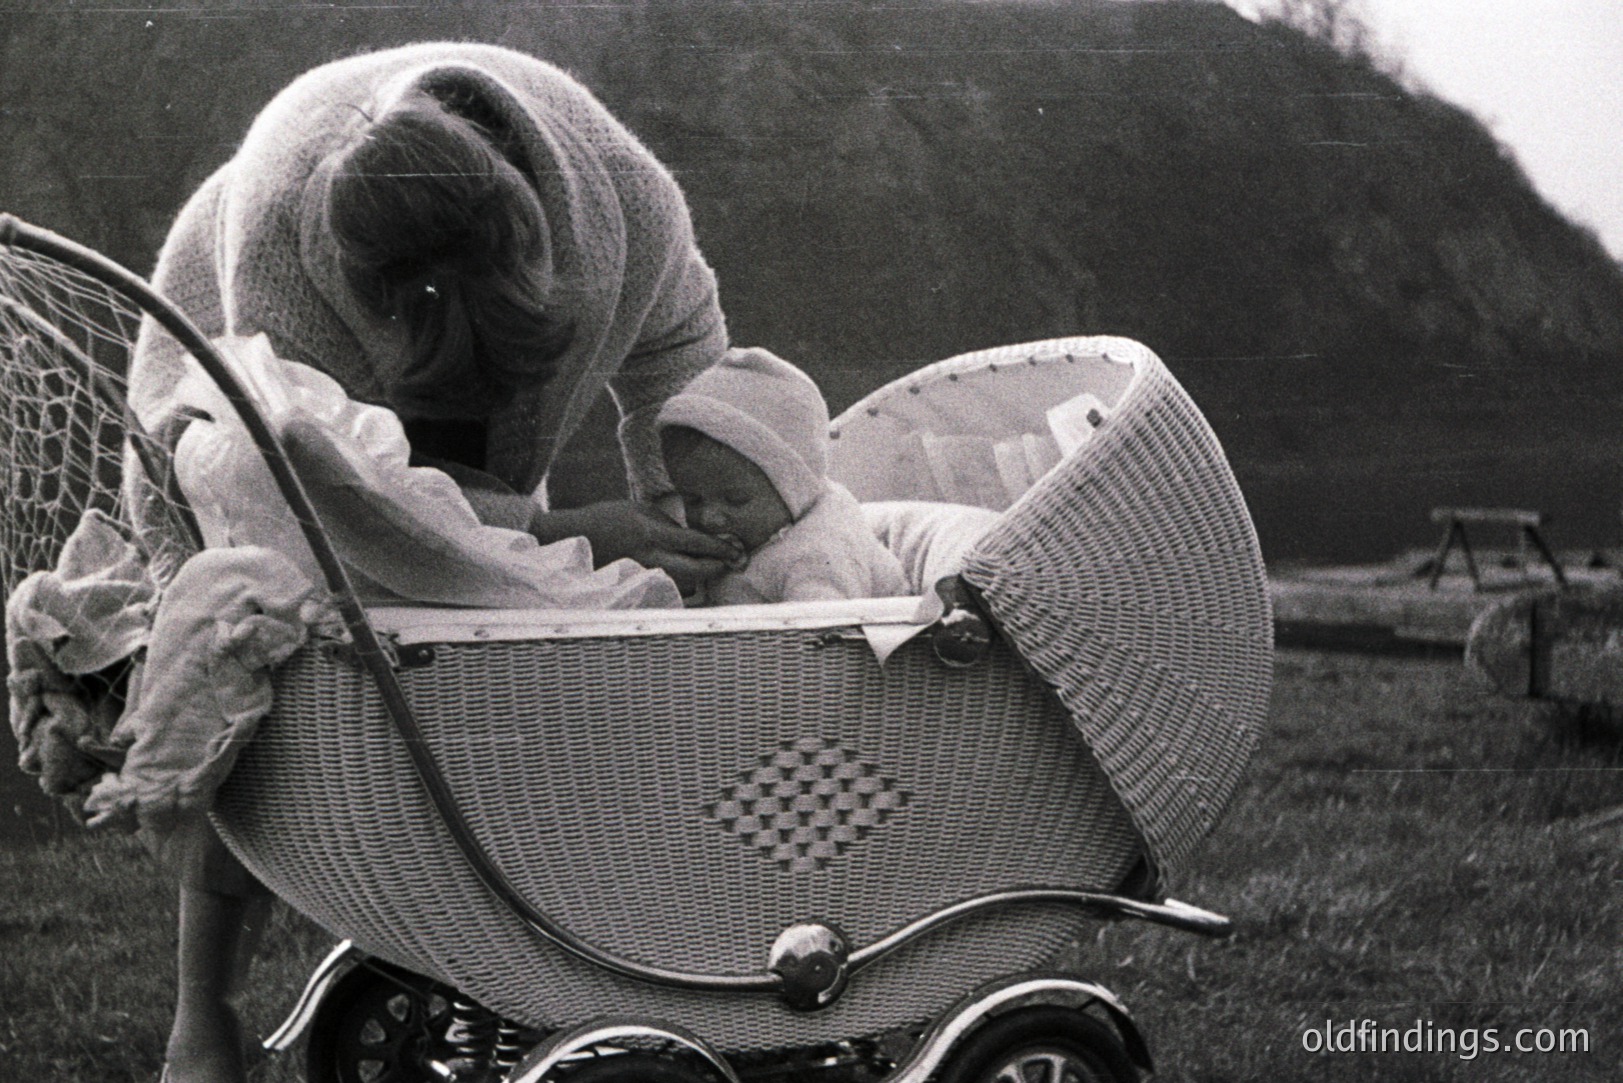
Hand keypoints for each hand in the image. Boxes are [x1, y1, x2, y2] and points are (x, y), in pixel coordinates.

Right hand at [529, 500, 742, 595]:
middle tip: (728, 563)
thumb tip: (693, 538)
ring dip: (700, 577)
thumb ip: (667, 524)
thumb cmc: (606, 518)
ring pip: (684, 584)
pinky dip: (681, 583)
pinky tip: (685, 576)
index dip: (718, 548)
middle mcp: (650, 558)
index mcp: (651, 535)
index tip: (734, 549)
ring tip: (709, 567)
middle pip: (694, 571)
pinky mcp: (636, 584)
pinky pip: (667, 587)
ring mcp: (642, 574)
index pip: (695, 543)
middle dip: (715, 568)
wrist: (574, 537)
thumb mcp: (639, 510)